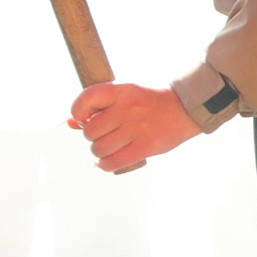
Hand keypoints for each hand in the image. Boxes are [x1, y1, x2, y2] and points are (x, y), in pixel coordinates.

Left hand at [68, 81, 201, 175]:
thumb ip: (98, 107)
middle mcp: (126, 109)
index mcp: (121, 91)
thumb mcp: (125, 94)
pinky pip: (113, 162)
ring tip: (108, 147)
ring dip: (99, 151)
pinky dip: (105, 165)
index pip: (85, 100)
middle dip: (92, 136)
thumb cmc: (148, 103)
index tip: (83, 118)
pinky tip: (107, 161)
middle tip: (102, 135)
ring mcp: (136, 129)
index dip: (78, 112)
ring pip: (99, 149)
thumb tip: (70, 123)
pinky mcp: (145, 147)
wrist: (185, 109)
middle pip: (90, 131)